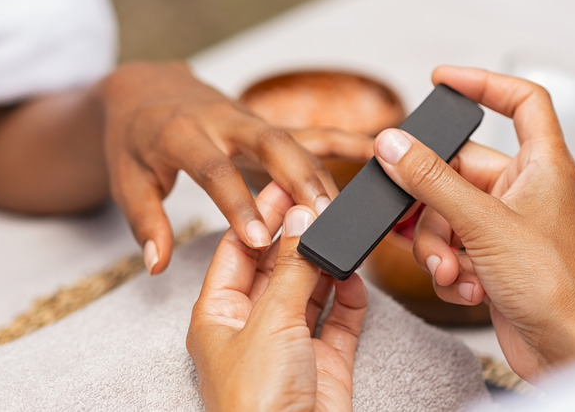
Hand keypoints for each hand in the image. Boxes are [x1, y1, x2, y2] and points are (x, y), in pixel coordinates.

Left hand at [100, 62, 371, 273]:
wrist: (148, 89)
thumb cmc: (135, 140)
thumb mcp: (127, 180)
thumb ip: (145, 221)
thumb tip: (157, 264)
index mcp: (181, 135)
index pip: (214, 170)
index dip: (236, 203)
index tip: (257, 239)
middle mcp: (222, 122)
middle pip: (269, 145)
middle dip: (299, 179)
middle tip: (322, 216)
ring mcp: (250, 120)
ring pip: (295, 142)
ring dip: (323, 174)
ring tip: (348, 210)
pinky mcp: (268, 125)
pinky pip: (310, 132)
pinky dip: (343, 141)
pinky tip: (374, 152)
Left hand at [187, 182, 367, 411]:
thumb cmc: (257, 403)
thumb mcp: (271, 322)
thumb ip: (293, 268)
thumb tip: (303, 218)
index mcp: (220, 315)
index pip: (238, 251)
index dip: (260, 217)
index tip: (285, 185)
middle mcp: (254, 326)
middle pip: (277, 266)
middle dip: (299, 236)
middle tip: (323, 201)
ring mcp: (291, 343)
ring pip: (311, 289)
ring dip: (327, 263)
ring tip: (342, 231)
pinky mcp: (325, 360)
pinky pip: (339, 318)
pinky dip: (349, 297)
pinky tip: (354, 277)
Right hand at [373, 66, 574, 381]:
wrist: (566, 350)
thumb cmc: (556, 287)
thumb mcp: (483, 223)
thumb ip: (433, 181)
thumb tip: (395, 145)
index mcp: (541, 165)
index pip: (521, 101)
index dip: (483, 83)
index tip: (443, 79)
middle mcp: (523, 189)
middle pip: (457, 170)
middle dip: (435, 207)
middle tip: (427, 224)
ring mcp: (505, 224)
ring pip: (446, 213)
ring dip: (439, 246)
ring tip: (454, 271)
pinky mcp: (491, 257)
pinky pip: (451, 245)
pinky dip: (450, 267)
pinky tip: (468, 286)